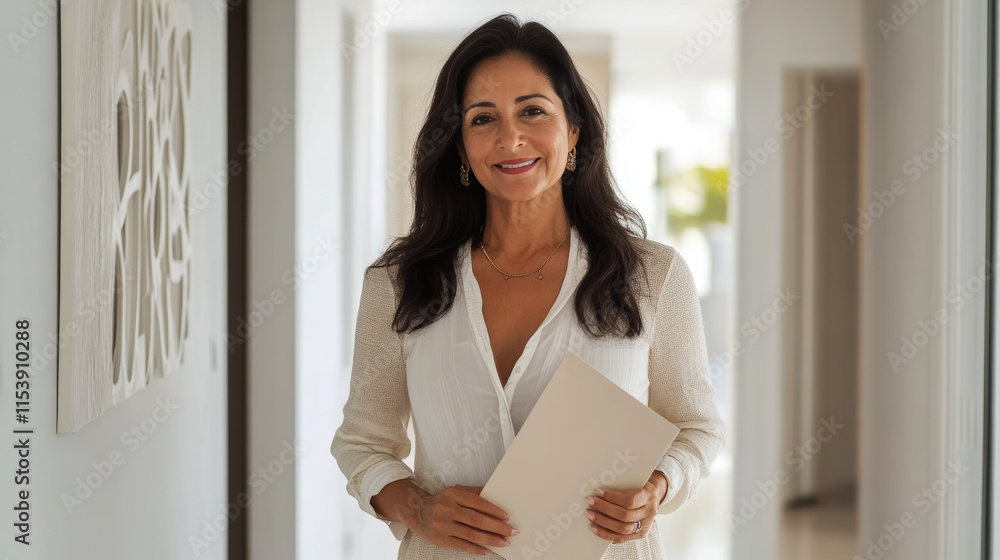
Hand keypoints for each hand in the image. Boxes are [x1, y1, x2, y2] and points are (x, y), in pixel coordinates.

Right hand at [404, 484, 519, 555]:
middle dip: (497, 527)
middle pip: (477, 520)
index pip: (478, 503)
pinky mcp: (441, 539)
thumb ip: (474, 492)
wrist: (417, 512)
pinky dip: (477, 549)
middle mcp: (447, 509)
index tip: (507, 517)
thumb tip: (495, 492)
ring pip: (472, 534)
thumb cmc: (442, 501)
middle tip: (512, 531)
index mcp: (453, 494)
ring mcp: (443, 525)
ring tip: (505, 542)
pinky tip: (488, 550)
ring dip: (491, 540)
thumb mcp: (455, 491)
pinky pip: (463, 545)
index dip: (494, 510)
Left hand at [584, 474, 667, 543]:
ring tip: (590, 514)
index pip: (630, 500)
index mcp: (648, 496)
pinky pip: (621, 538)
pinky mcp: (639, 534)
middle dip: (604, 509)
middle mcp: (649, 512)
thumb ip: (622, 483)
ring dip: (602, 522)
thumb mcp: (636, 480)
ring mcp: (645, 525)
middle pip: (624, 515)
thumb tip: (599, 488)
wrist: (654, 495)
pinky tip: (594, 528)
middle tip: (590, 502)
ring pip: (622, 529)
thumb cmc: (640, 486)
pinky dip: (605, 534)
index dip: (612, 497)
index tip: (598, 491)